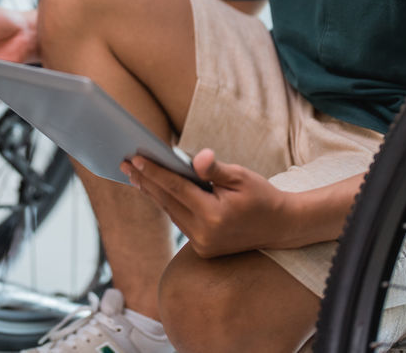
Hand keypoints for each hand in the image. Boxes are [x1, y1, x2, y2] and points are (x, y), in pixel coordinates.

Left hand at [121, 148, 302, 257]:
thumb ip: (214, 169)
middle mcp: (204, 234)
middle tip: (125, 163)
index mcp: (213, 216)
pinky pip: (179, 221)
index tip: (136, 158)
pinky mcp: (203, 249)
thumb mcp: (241, 177)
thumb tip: (195, 157)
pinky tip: (156, 190)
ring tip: (135, 175)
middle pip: (167, 201)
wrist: (280, 227)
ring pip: (170, 212)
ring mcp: (202, 244)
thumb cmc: (261, 196)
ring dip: (153, 192)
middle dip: (145, 181)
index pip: (176, 188)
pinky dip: (167, 204)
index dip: (155, 172)